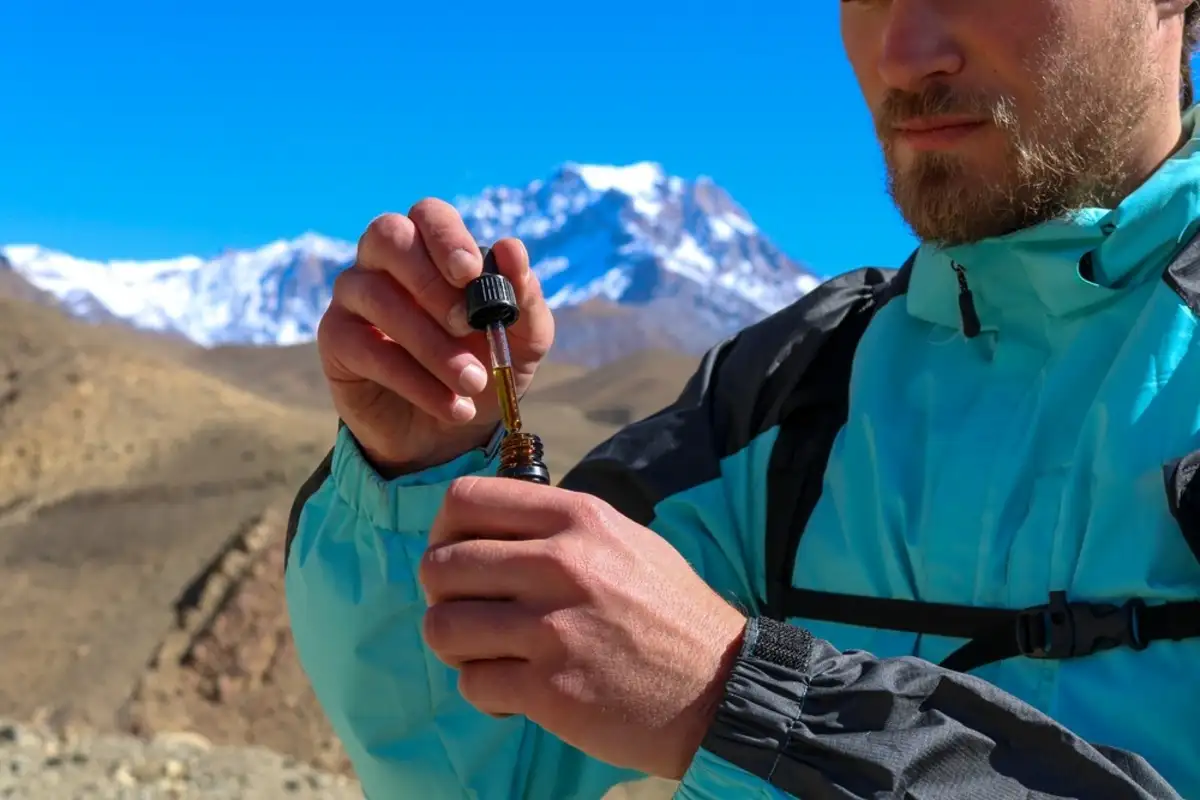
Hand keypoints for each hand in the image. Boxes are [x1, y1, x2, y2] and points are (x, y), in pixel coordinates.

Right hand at [317, 199, 553, 474]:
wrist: (452, 432)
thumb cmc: (484, 368)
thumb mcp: (522, 340)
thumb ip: (525, 298)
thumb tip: (512, 248)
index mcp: (432, 249)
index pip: (429, 214)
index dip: (446, 236)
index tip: (471, 273)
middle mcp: (385, 261)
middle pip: (387, 235)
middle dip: (430, 281)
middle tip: (468, 325)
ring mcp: (355, 297)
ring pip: (377, 296)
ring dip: (432, 345)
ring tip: (472, 383)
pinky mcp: (337, 340)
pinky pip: (365, 348)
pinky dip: (414, 380)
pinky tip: (451, 406)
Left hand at [419, 476, 747, 779]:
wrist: (721, 689)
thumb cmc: (670, 613)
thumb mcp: (624, 540)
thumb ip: (557, 528)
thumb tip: (485, 528)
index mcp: (578, 519)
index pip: (465, 499)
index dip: (443, 531)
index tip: (456, 556)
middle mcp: (562, 564)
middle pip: (440, 565)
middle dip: (442, 595)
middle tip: (470, 614)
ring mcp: (553, 628)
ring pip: (442, 627)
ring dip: (455, 646)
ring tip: (487, 654)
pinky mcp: (549, 689)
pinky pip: (472, 683)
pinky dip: (484, 691)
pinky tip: (515, 692)